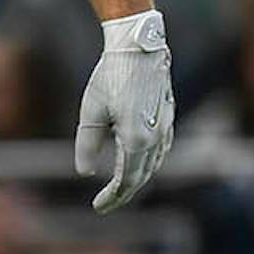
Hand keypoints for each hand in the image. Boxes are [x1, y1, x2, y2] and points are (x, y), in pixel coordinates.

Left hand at [74, 10, 174, 213]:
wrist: (139, 46)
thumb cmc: (112, 76)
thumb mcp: (91, 111)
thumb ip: (87, 146)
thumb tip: (86, 173)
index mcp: (136, 139)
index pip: (126, 181)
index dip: (112, 197)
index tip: (98, 207)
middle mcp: (155, 137)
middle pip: (141, 176)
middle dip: (124, 192)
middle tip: (106, 201)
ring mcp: (165, 126)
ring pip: (153, 163)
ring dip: (137, 177)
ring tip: (119, 185)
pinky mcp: (167, 116)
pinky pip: (160, 148)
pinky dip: (148, 161)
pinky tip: (138, 160)